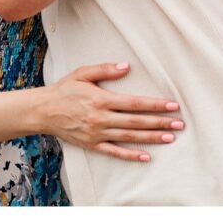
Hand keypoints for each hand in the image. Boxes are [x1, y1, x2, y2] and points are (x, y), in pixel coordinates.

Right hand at [34, 63, 183, 161]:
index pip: (134, 103)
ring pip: (130, 136)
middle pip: (136, 121)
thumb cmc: (63, 89)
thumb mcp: (82, 73)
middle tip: (179, 123)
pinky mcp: (92, 144)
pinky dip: (131, 155)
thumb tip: (126, 67)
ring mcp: (97, 133)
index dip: (154, 105)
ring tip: (170, 137)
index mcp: (101, 99)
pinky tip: (146, 156)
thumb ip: (104, 69)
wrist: (42, 110)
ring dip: (152, 137)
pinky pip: (115, 152)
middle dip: (160, 122)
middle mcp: (101, 118)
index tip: (172, 105)